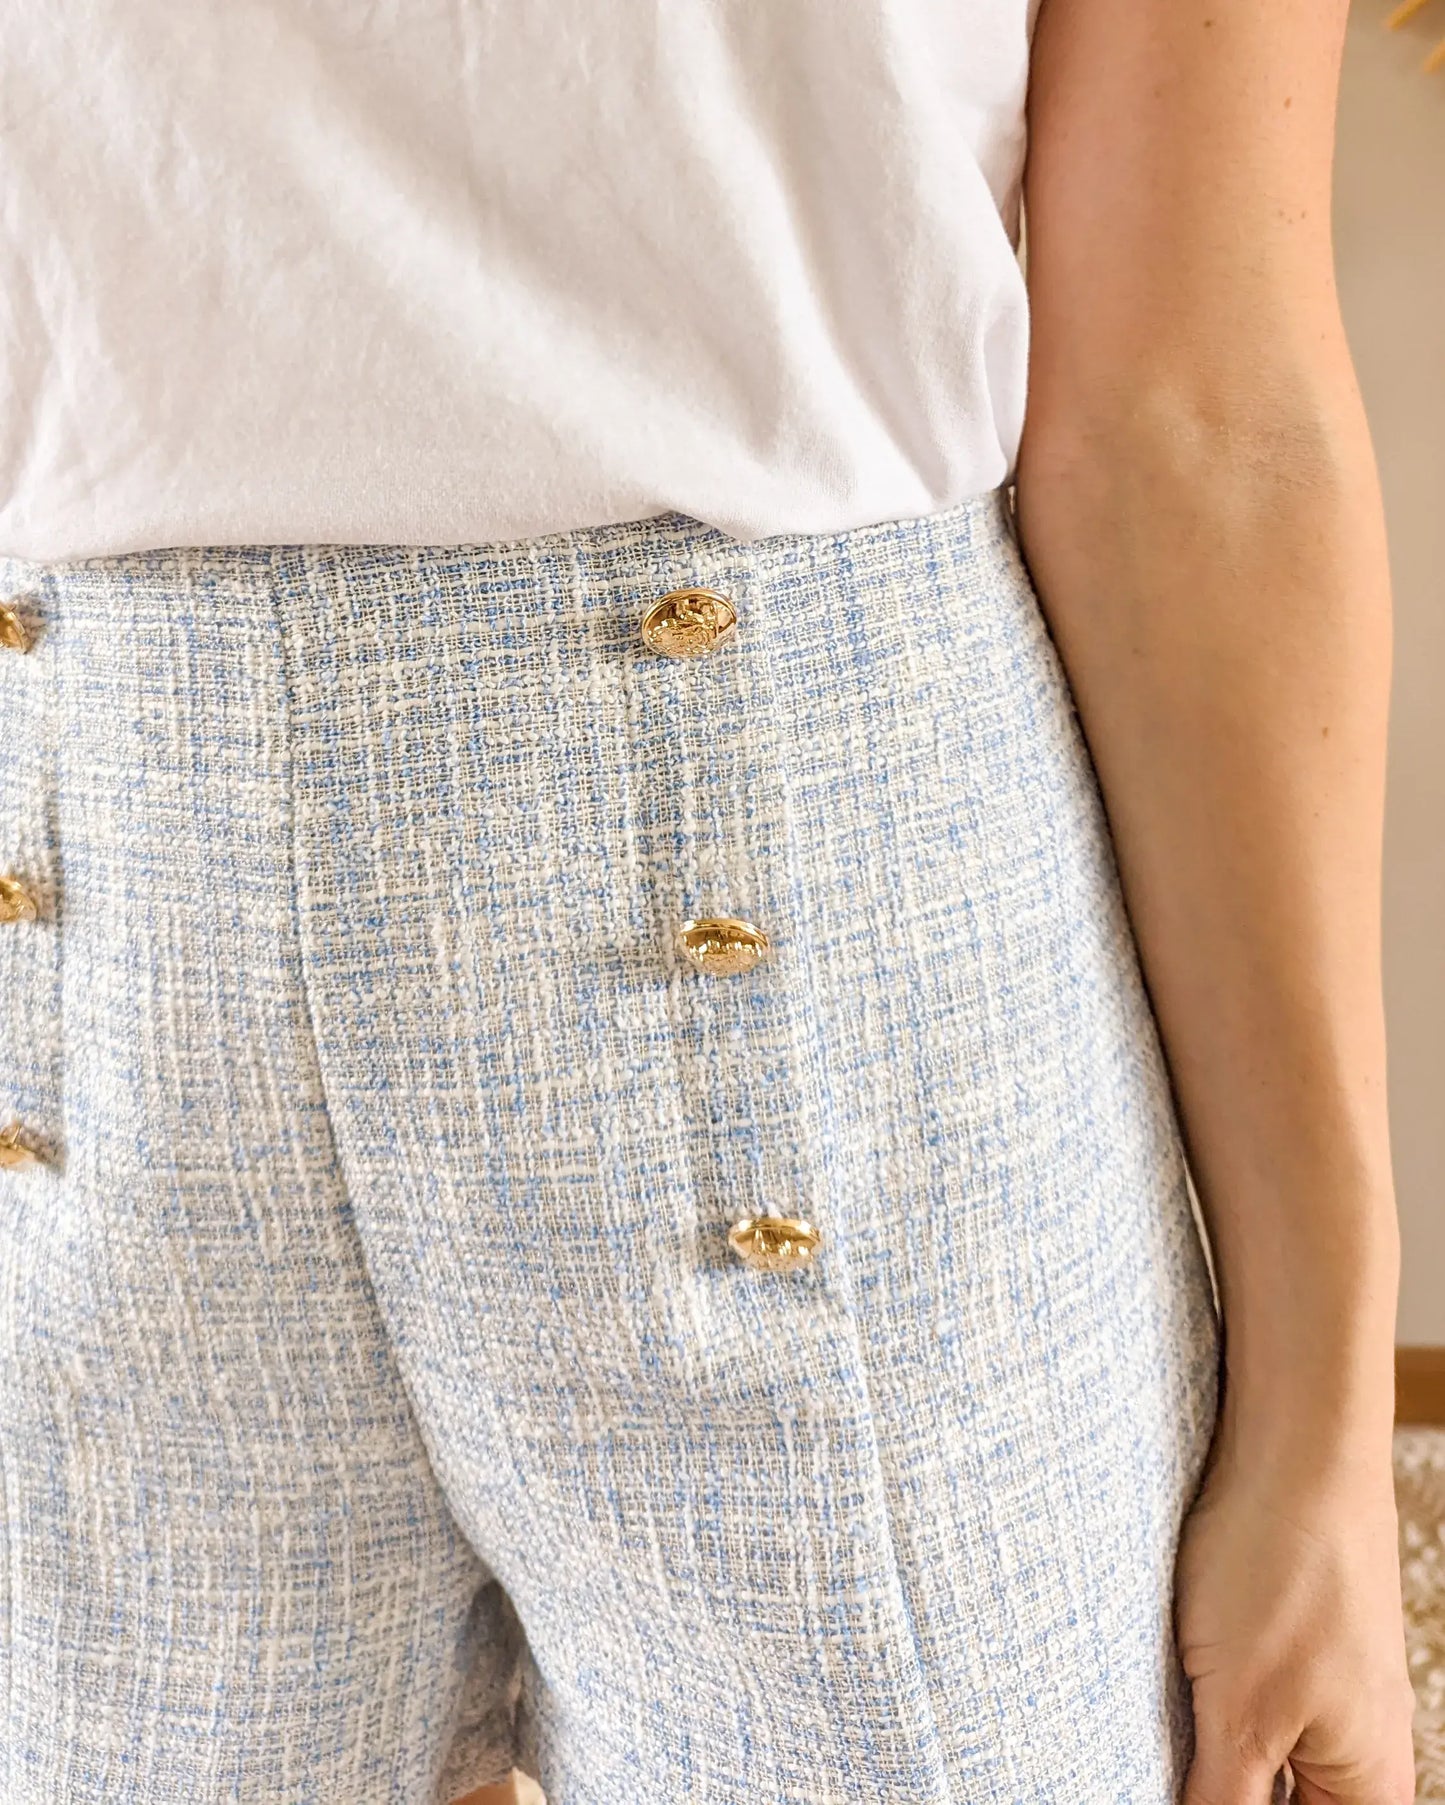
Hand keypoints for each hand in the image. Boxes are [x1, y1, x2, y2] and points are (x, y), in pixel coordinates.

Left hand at [1174, 1419, 1416, 1804]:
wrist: (1298, 1444)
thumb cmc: (1281, 1570)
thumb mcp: (1241, 1711)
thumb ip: (1224, 1800)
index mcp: (1368, 1790)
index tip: (1183, 1786)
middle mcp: (1362, 1748)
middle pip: (1282, 1798)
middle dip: (1216, 1782)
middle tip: (1170, 1752)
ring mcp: (1330, 1689)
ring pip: (1262, 1756)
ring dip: (1210, 1748)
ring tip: (1171, 1716)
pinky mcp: (1293, 1639)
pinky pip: (1253, 1699)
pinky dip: (1213, 1699)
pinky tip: (1176, 1675)